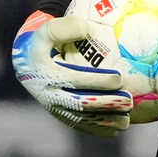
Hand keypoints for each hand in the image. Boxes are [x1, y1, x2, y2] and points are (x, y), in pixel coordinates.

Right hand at [11, 12, 132, 137]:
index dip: (96, 81)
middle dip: (105, 104)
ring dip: (105, 121)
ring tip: (126, 121)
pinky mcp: (60, 114)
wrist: (29, 60)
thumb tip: (84, 28)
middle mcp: (48, 94)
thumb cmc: (45, 41)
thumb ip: (64, 26)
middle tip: (128, 102)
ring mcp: (54, 107)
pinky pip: (79, 125)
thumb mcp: (48, 29)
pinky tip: (116, 130)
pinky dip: (97, 129)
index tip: (119, 79)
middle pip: (80, 104)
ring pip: (81, 119)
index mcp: (46, 73)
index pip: (73, 80)